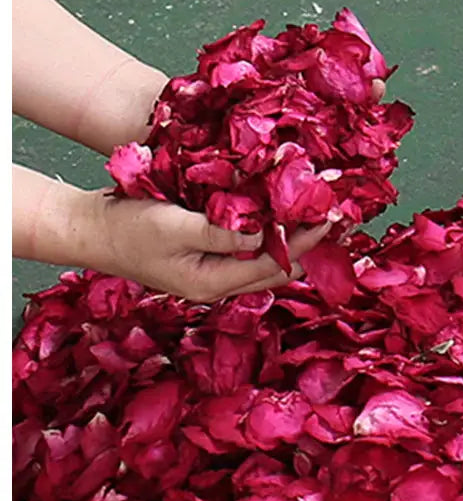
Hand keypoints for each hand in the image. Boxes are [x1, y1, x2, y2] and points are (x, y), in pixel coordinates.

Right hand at [78, 190, 331, 301]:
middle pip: (275, 270)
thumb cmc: (126, 228)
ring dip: (289, 240)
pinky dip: (267, 234)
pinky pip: (248, 249)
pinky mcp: (206, 257)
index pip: (273, 266)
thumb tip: (266, 233)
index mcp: (214, 284)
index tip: (328, 218)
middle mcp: (218, 285)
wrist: (90, 229)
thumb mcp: (175, 227)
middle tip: (333, 219)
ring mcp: (212, 273)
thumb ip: (222, 234)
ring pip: (264, 261)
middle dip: (306, 247)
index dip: (304, 243)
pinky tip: (279, 215)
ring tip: (314, 217)